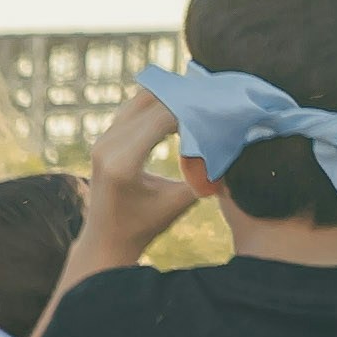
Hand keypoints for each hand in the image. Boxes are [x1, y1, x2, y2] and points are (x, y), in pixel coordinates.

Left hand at [82, 86, 208, 251]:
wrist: (105, 240)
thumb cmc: (145, 225)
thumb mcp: (179, 202)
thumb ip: (204, 175)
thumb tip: (233, 148)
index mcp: (123, 163)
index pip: (163, 118)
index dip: (193, 108)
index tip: (218, 106)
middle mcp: (107, 146)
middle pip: (150, 102)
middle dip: (183, 97)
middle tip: (212, 97)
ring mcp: (102, 140)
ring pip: (139, 101)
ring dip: (169, 97)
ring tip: (198, 100)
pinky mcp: (103, 139)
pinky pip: (132, 110)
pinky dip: (156, 105)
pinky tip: (180, 107)